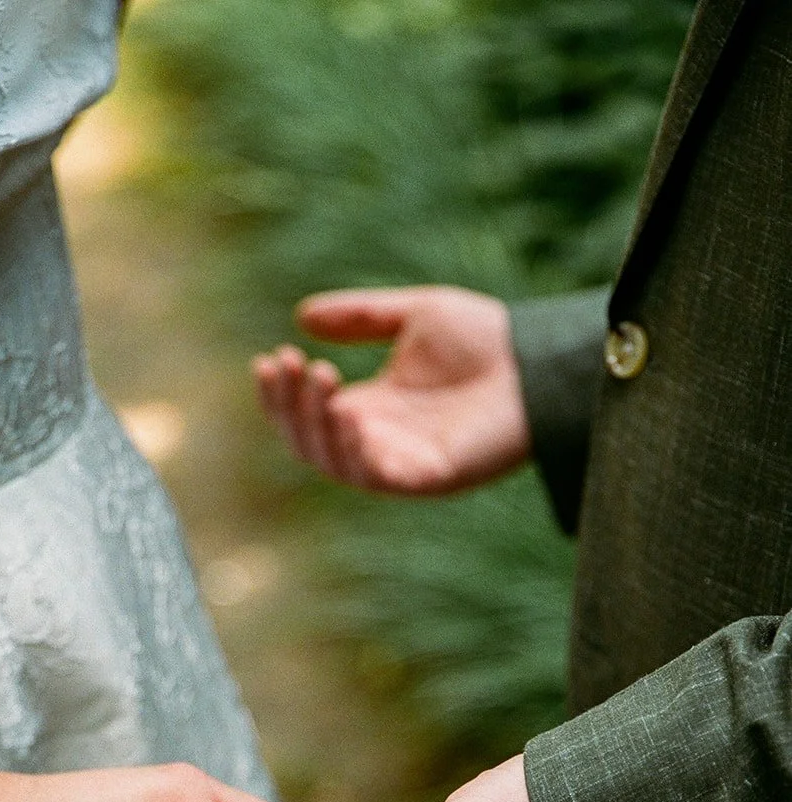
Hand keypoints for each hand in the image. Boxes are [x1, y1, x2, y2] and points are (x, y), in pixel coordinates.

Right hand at [253, 286, 530, 494]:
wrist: (539, 358)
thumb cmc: (487, 339)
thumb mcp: (415, 315)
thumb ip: (362, 317)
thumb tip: (302, 317)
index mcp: (372, 408)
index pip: (307, 414)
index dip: (281, 394)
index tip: (270, 357)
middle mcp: (379, 441)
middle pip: (309, 441)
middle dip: (289, 405)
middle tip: (289, 362)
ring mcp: (402, 462)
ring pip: (333, 462)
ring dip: (315, 422)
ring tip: (319, 376)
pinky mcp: (428, 477)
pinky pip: (374, 475)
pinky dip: (351, 448)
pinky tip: (345, 410)